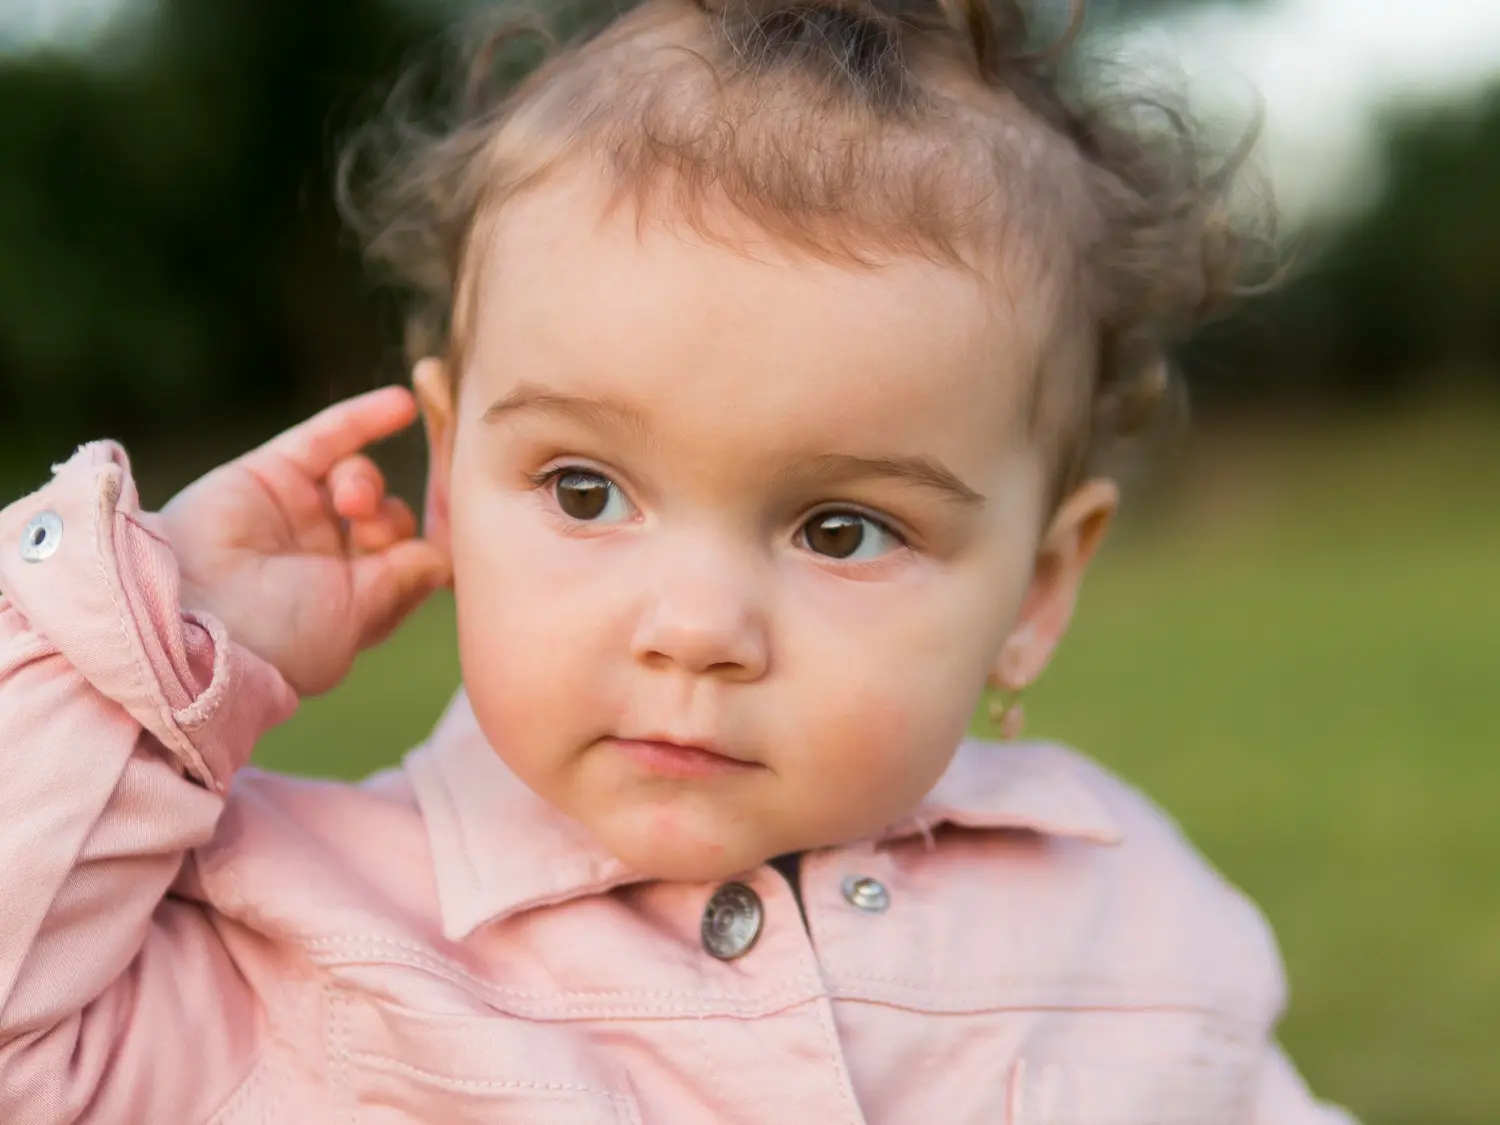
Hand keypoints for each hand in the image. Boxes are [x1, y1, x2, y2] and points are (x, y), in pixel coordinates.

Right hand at [160, 387, 450, 696]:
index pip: (410, 561)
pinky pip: (327, 438)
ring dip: (369, 486)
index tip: (465, 524)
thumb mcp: (359, 617)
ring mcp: (297, 516)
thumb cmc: (280, 638)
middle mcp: (325, 562)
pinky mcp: (269, 475)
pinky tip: (405, 405)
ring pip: (362, 480)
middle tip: (370, 533)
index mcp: (351, 605)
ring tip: (350, 504)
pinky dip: (366, 418)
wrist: (191, 617)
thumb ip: (403, 580)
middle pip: (391, 519)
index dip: (435, 540)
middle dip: (393, 520)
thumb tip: (443, 558)